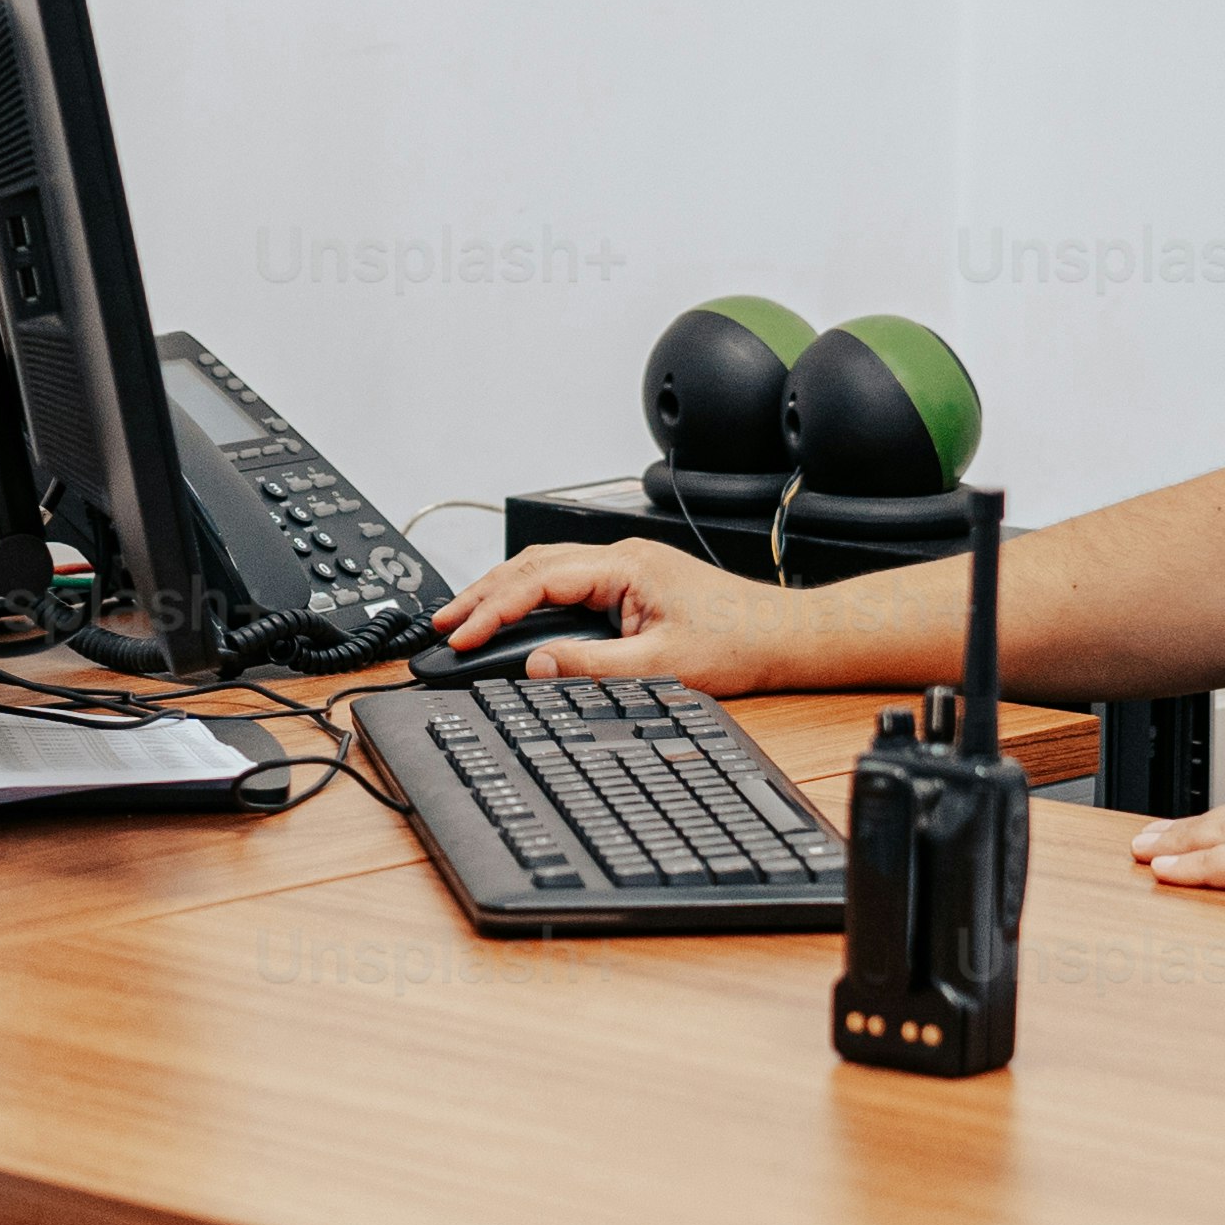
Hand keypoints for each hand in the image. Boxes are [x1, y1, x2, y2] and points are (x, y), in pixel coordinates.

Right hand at [440, 538, 818, 689]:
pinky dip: (529, 596)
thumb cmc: (738, 643)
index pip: (538, 580)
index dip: (492, 609)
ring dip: (502, 591)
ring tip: (463, 618)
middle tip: (441, 624)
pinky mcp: (631, 582)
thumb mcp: (660, 666)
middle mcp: (621, 557)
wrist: (783, 636)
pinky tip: (513, 615)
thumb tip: (535, 666)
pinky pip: (566, 580)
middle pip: (531, 565)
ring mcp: (625, 567)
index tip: (461, 636)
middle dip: (481, 594)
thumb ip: (591, 667)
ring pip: (545, 569)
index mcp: (624, 566)